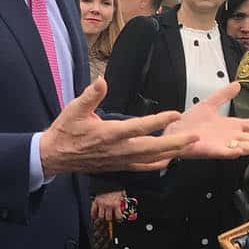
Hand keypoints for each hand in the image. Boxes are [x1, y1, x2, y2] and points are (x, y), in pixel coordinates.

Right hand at [40, 78, 196, 175]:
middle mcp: (117, 149)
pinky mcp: (117, 166)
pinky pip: (141, 168)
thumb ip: (90, 95)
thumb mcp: (74, 109)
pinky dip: (156, 165)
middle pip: (152, 147)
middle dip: (175, 142)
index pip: (139, 127)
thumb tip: (102, 80)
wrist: (54, 156)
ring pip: (150, 159)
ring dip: (171, 153)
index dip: (159, 121)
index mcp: (108, 134)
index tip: (176, 113)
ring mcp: (119, 160)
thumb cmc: (65, 131)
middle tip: (194, 137)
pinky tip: (168, 161)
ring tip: (188, 147)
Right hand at [91, 192, 125, 220]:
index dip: (119, 219)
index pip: (118, 217)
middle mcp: (108, 205)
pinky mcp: (95, 202)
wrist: (107, 183)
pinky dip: (93, 214)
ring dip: (102, 217)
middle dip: (110, 218)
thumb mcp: (123, 196)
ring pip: (100, 216)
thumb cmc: (115, 189)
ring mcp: (101, 204)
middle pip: (108, 218)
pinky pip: (93, 211)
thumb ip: (124, 203)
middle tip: (110, 217)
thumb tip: (124, 208)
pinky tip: (96, 216)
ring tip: (104, 216)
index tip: (118, 219)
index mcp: (116, 204)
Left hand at [167, 83, 248, 158]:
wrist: (172, 130)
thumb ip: (223, 95)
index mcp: (231, 126)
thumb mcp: (209, 104)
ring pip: (246, 147)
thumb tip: (238, 84)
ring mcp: (222, 144)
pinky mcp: (210, 150)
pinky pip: (223, 152)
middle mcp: (230, 137)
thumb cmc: (189, 122)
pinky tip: (241, 151)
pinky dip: (232, 152)